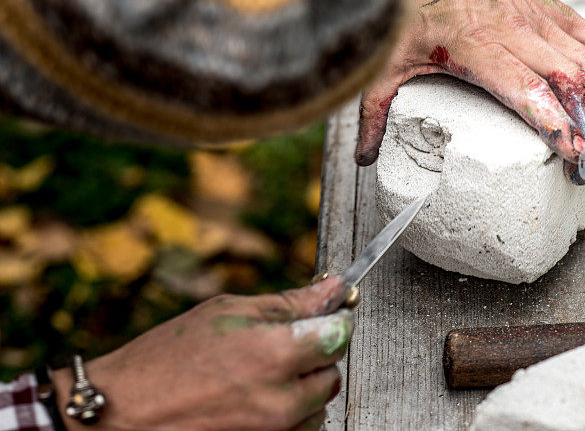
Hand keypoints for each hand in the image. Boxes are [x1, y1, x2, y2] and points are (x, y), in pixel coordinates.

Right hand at [53, 277, 351, 430]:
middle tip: (277, 344)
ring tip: (258, 374)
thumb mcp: (227, 312)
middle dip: (314, 353)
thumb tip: (333, 289)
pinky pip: (300, 427)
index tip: (324, 314)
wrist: (124, 413)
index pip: (339, 334)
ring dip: (302, 385)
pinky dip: (289, 411)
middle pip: (332, 370)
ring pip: (318, 402)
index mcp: (275, 353)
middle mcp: (282, 398)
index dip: (333, 319)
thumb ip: (288, 304)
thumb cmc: (167, 358)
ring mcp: (276, 430)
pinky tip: (255, 398)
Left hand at [356, 0, 584, 182]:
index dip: (555, 125)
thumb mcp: (391, 56)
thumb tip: (365, 157)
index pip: (528, 90)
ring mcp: (542, 18)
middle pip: (572, 81)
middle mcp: (518, 31)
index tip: (571, 155)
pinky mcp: (557, 8)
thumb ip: (375, 109)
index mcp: (479, 47)